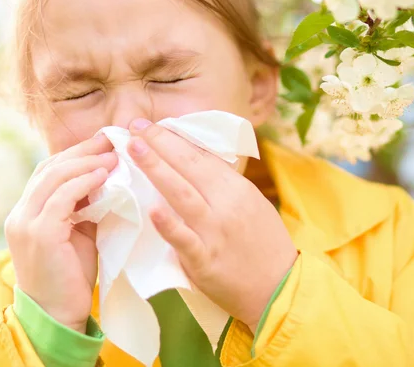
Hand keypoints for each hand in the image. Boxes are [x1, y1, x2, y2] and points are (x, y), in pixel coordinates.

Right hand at [5, 134, 117, 332]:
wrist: (57, 315)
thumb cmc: (72, 275)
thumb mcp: (79, 232)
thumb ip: (85, 205)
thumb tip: (108, 177)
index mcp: (27, 211)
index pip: (48, 170)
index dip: (75, 153)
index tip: (103, 142)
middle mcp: (20, 213)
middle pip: (50, 168)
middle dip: (82, 151)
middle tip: (110, 140)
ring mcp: (26, 223)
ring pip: (53, 177)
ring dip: (86, 163)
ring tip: (112, 155)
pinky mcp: (39, 235)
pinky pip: (61, 198)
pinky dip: (83, 182)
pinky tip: (103, 175)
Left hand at [127, 119, 297, 331]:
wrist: (279, 288)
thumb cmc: (263, 244)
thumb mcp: (251, 204)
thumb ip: (224, 185)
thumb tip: (194, 162)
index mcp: (237, 188)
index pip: (201, 156)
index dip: (174, 138)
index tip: (151, 125)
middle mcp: (226, 204)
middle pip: (189, 167)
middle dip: (160, 143)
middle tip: (135, 125)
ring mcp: (215, 232)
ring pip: (182, 194)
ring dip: (157, 169)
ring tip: (135, 149)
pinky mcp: (205, 260)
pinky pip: (184, 240)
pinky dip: (168, 224)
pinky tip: (151, 209)